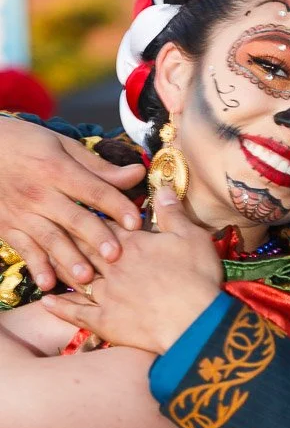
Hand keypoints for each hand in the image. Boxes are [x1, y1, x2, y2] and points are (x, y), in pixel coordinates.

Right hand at [0, 118, 145, 288]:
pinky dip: (35, 266)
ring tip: (86, 277)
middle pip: (74, 218)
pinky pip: (24, 249)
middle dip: (95, 237)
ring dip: (68, 258)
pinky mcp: (8, 227)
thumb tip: (138, 174)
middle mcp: (41, 194)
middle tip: (115, 255)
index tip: (135, 221)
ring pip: (50, 239)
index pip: (93, 190)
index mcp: (58, 169)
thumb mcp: (61, 145)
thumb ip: (99, 167)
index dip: (116, 205)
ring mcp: (23, 213)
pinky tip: (48, 284)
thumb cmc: (24, 143)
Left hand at [42, 188, 223, 354]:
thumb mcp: (192, 238)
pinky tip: (46, 301)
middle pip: (83, 247)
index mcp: (132, 244)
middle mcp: (112, 266)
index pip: (105, 224)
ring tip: (44, 259)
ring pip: (74, 277)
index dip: (93, 215)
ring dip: (58, 268)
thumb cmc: (197, 278)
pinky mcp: (105, 321)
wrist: (194, 323)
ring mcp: (106, 295)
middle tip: (51, 227)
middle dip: (67, 236)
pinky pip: (76, 313)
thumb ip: (173, 213)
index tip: (80, 207)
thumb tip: (162, 188)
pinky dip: (60, 307)